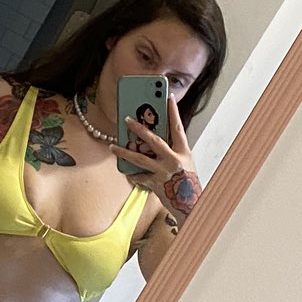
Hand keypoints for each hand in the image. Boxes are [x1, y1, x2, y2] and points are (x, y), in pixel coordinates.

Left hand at [114, 93, 201, 221]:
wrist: (190, 204)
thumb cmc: (187, 182)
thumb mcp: (184, 163)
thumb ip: (171, 151)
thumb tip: (152, 140)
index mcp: (184, 152)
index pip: (178, 127)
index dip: (173, 112)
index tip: (168, 96)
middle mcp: (174, 160)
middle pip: (153, 140)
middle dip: (139, 129)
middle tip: (126, 119)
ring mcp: (163, 172)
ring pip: (139, 159)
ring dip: (123, 152)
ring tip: (112, 146)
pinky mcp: (155, 184)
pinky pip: (139, 177)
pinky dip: (133, 175)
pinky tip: (127, 172)